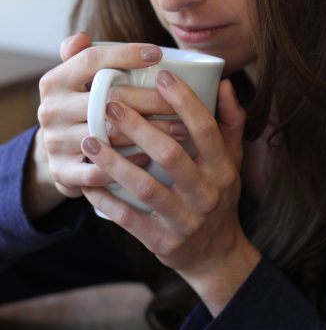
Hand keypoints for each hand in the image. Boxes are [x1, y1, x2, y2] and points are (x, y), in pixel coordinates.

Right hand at [30, 34, 169, 215]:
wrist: (55, 156)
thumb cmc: (78, 108)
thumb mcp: (73, 80)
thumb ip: (80, 56)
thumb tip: (83, 37)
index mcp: (54, 81)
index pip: (91, 60)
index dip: (125, 54)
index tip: (157, 54)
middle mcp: (51, 110)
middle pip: (108, 99)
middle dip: (150, 99)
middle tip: (180, 102)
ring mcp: (55, 142)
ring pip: (110, 134)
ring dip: (150, 133)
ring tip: (180, 129)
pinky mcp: (63, 172)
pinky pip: (101, 169)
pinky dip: (128, 163)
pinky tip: (150, 156)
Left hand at [80, 73, 260, 314]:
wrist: (215, 254)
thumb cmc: (219, 193)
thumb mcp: (232, 159)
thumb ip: (230, 120)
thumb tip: (225, 82)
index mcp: (223, 168)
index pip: (205, 129)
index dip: (184, 101)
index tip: (161, 76)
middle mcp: (207, 194)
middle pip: (171, 156)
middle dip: (139, 128)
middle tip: (110, 106)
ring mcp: (185, 221)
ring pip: (146, 188)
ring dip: (115, 163)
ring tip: (90, 140)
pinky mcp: (163, 242)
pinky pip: (130, 219)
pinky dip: (107, 201)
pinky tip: (88, 182)